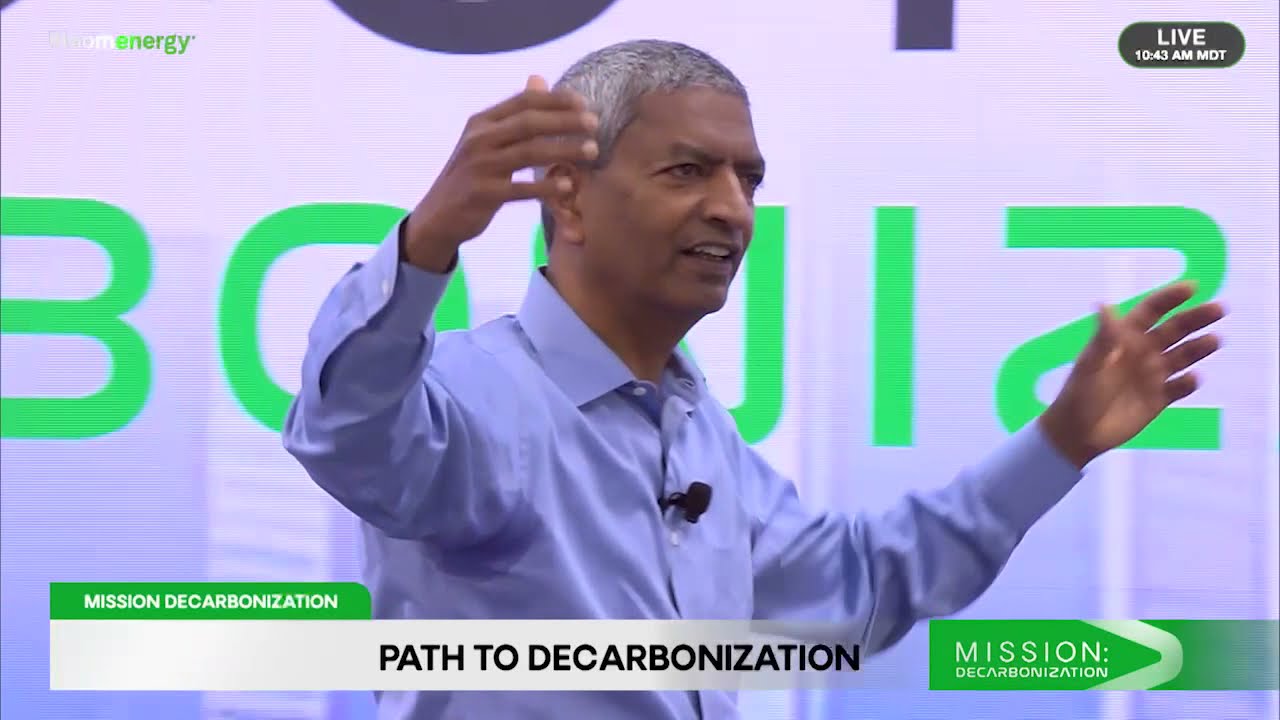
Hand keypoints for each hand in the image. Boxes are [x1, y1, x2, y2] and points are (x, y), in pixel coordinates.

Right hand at [403, 75, 599, 271]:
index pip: (524, 101)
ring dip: (564, 150)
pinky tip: (569, 185)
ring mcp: (480, 166)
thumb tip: (538, 78)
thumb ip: (514, 114)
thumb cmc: (472, 176)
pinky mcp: (482, 194)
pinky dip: (546, 186)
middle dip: (565, 121)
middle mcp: (479, 139)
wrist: (439, 216)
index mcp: (482, 122)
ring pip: (529, 153)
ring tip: (592, 151)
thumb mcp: (486, 140)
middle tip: (595, 124)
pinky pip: (521, 189)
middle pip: (529, 122)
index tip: (584, 102)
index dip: (556, 99)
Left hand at [1040, 281, 1226, 468]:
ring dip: (1199, 347)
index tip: (1192, 287)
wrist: (1078, 433)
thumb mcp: (1090, 364)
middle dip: (1196, 318)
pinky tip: (1192, 379)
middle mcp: (1142, 352)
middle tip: (1219, 309)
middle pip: (1175, 329)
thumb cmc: (1079, 393)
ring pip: (1183, 356)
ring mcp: (1153, 375)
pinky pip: (1181, 387)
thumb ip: (1103, 338)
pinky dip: (1189, 383)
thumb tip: (1103, 304)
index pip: (1151, 311)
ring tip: (1214, 341)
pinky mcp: (1160, 398)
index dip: (1170, 298)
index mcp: (1124, 338)